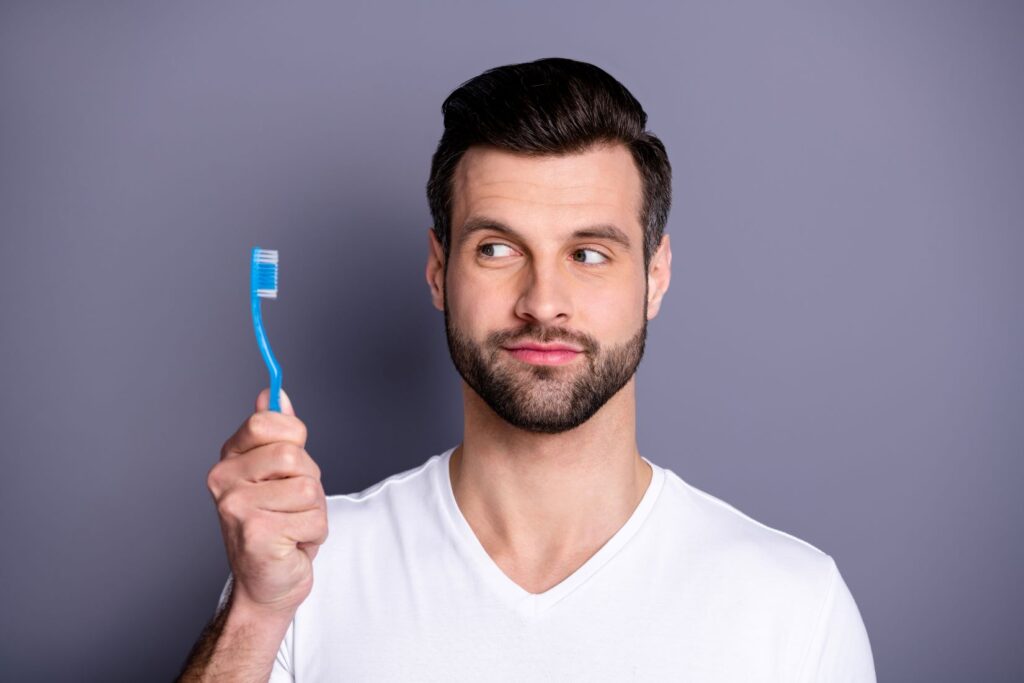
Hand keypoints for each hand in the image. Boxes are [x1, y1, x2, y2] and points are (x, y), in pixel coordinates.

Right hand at [207, 388, 327, 617]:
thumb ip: (277, 434)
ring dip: (314, 512)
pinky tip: (292, 545)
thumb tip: (274, 393)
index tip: (291, 462)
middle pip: (292, 455)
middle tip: (293, 505)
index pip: (266, 421)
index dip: (292, 436)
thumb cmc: (276, 526)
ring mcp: (236, 507)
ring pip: (308, 489)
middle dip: (309, 481)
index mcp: (229, 459)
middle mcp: (224, 480)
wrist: (267, 585)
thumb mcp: (278, 474)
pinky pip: (313, 519)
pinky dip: (314, 535)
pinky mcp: (256, 534)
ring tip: (293, 526)